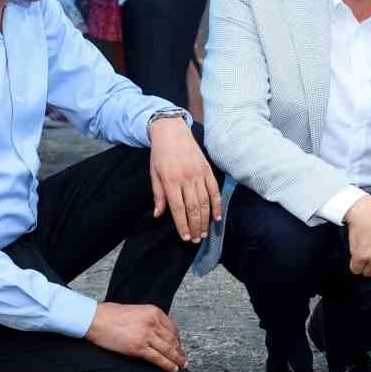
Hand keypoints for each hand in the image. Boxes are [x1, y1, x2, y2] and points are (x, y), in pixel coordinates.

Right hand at [86, 302, 186, 371]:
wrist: (94, 319)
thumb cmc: (110, 315)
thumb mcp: (136, 311)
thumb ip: (148, 320)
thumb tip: (156, 332)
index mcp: (154, 312)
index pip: (172, 328)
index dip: (178, 340)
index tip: (180, 346)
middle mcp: (153, 323)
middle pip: (172, 339)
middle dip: (179, 350)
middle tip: (184, 358)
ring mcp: (147, 335)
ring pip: (168, 350)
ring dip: (177, 359)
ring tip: (182, 365)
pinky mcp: (138, 347)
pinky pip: (158, 358)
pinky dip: (167, 365)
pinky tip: (172, 369)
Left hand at [148, 117, 219, 242]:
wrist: (172, 132)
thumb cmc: (160, 154)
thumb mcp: (153, 174)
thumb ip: (158, 195)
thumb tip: (159, 215)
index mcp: (170, 181)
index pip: (178, 208)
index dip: (182, 225)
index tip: (185, 237)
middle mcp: (186, 179)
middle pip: (193, 208)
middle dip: (195, 226)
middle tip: (196, 239)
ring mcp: (198, 174)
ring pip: (205, 202)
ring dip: (205, 219)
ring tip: (205, 232)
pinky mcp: (207, 170)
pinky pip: (214, 191)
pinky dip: (217, 205)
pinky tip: (217, 217)